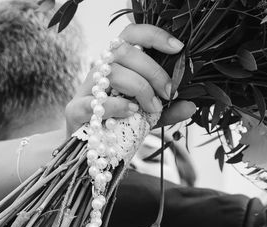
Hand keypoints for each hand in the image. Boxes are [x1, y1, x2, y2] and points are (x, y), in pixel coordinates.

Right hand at [65, 24, 196, 133]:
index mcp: (117, 64)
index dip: (154, 36)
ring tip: (152, 109)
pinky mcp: (75, 111)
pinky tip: (130, 112)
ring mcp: (86, 89)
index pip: (131, 35)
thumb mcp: (147, 117)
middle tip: (168, 92)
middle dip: (153, 71)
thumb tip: (191, 105)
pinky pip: (94, 102)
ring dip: (140, 89)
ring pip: (113, 73)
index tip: (178, 48)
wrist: (87, 151)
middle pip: (124, 51)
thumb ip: (168, 111)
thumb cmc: (117, 126)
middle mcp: (99, 70)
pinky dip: (116, 106)